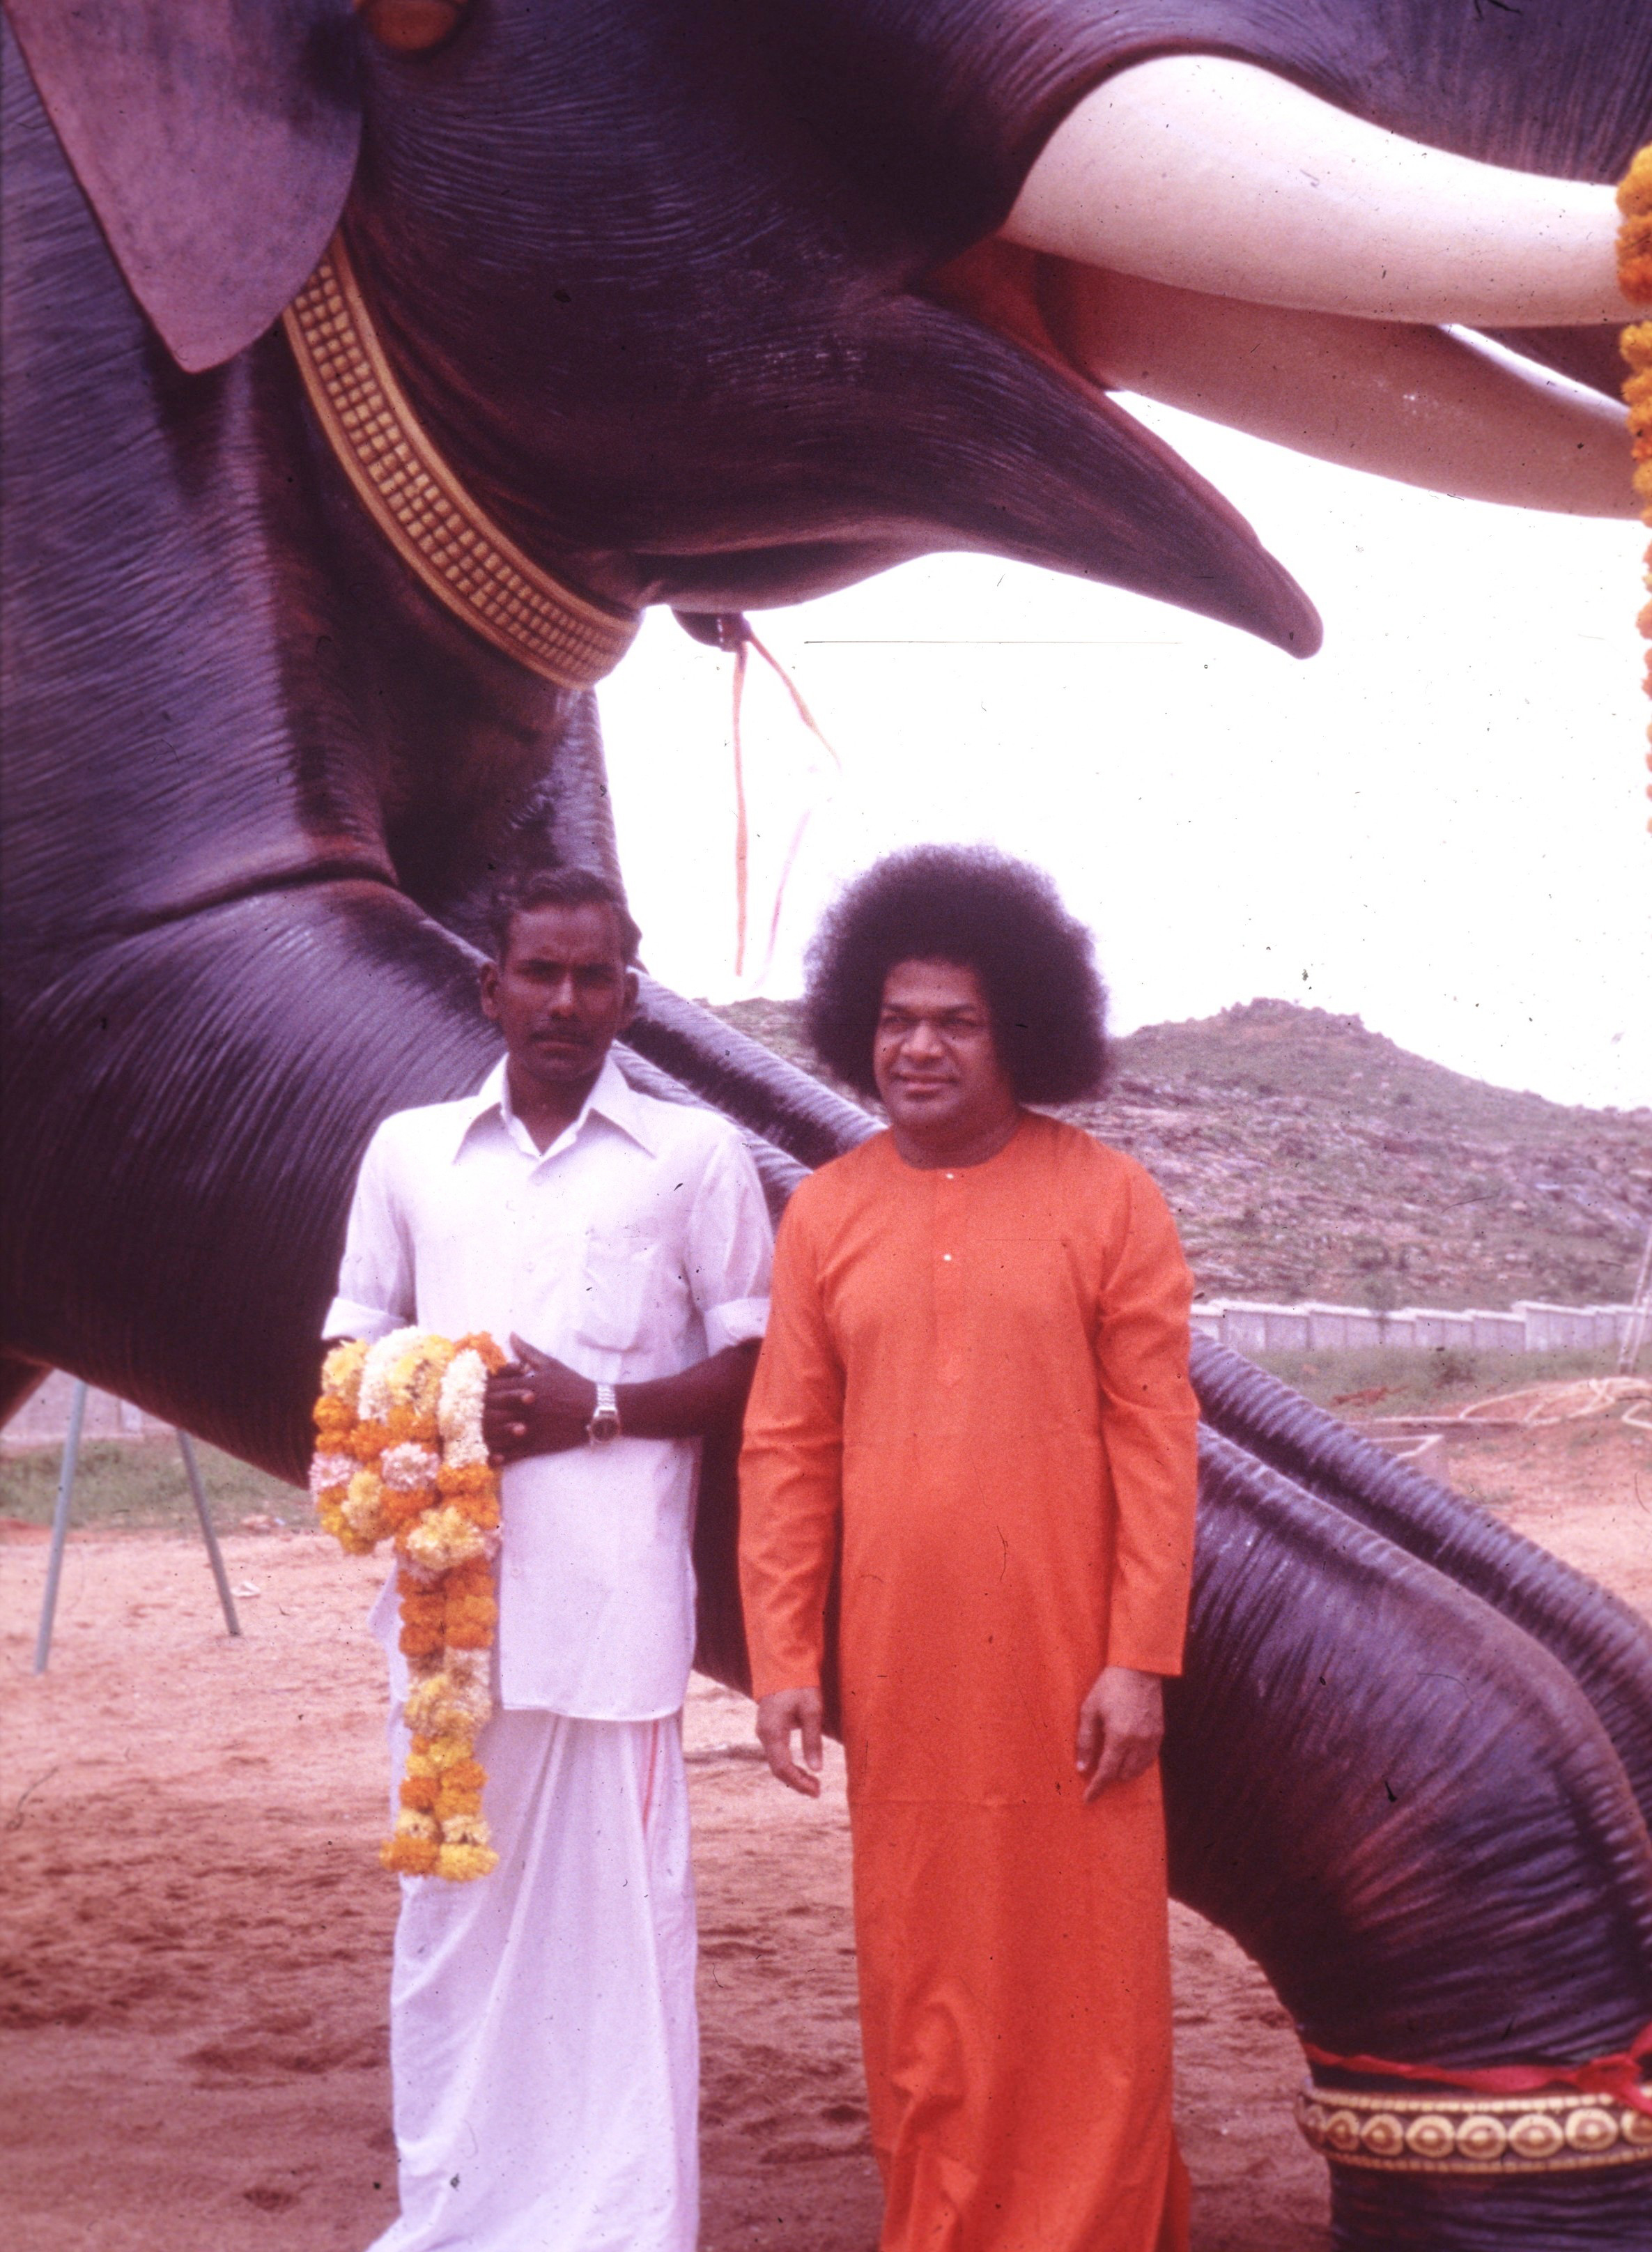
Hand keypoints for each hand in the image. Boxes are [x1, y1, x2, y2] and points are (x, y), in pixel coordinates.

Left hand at [481, 1334, 596, 1463]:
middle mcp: (524, 1407)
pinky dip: (501, 1457)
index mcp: (526, 1386)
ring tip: (469, 1442)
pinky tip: (490, 1459)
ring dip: (484, 1438)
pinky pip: (515, 1453)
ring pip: (499, 1434)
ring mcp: (531, 1427)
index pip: (494, 1387)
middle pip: (491, 1410)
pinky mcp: (538, 1443)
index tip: (468, 1393)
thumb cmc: (573, 1385)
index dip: (479, 1390)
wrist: (596, 1409)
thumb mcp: (551, 1364)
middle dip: (475, 1414)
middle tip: (461, 1418)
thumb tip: (511, 1335)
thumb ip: (528, 1352)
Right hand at [755, 1687, 823, 1797]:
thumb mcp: (812, 1711)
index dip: (799, 1783)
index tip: (816, 1791)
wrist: (784, 1665)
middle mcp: (764, 1734)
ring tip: (813, 1783)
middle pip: (777, 1769)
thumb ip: (812, 1740)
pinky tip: (803, 1769)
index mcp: (773, 1732)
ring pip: (776, 1762)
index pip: (783, 1768)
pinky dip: (789, 1764)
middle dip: (797, 1782)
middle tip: (817, 1791)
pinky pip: (776, 1753)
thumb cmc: (800, 1686)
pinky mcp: (768, 1728)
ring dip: (793, 1775)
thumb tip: (816, 1769)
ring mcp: (764, 1731)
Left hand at [1075, 1665, 1163, 1799]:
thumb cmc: (1109, 1687)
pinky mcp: (1160, 1733)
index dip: (1097, 1788)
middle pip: (1124, 1775)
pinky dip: (1138, 1763)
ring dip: (1125, 1772)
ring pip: (1139, 1770)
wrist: (1138, 1668)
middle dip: (1110, 1777)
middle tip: (1098, 1770)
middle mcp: (1139, 1742)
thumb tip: (1081, 1768)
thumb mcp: (1089, 1711)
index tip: (1088, 1799)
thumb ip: (1086, 1742)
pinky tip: (1128, 1755)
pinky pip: (1149, 1759)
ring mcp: (1152, 1739)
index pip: (1107, 1772)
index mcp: (1119, 1737)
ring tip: (1113, 1763)